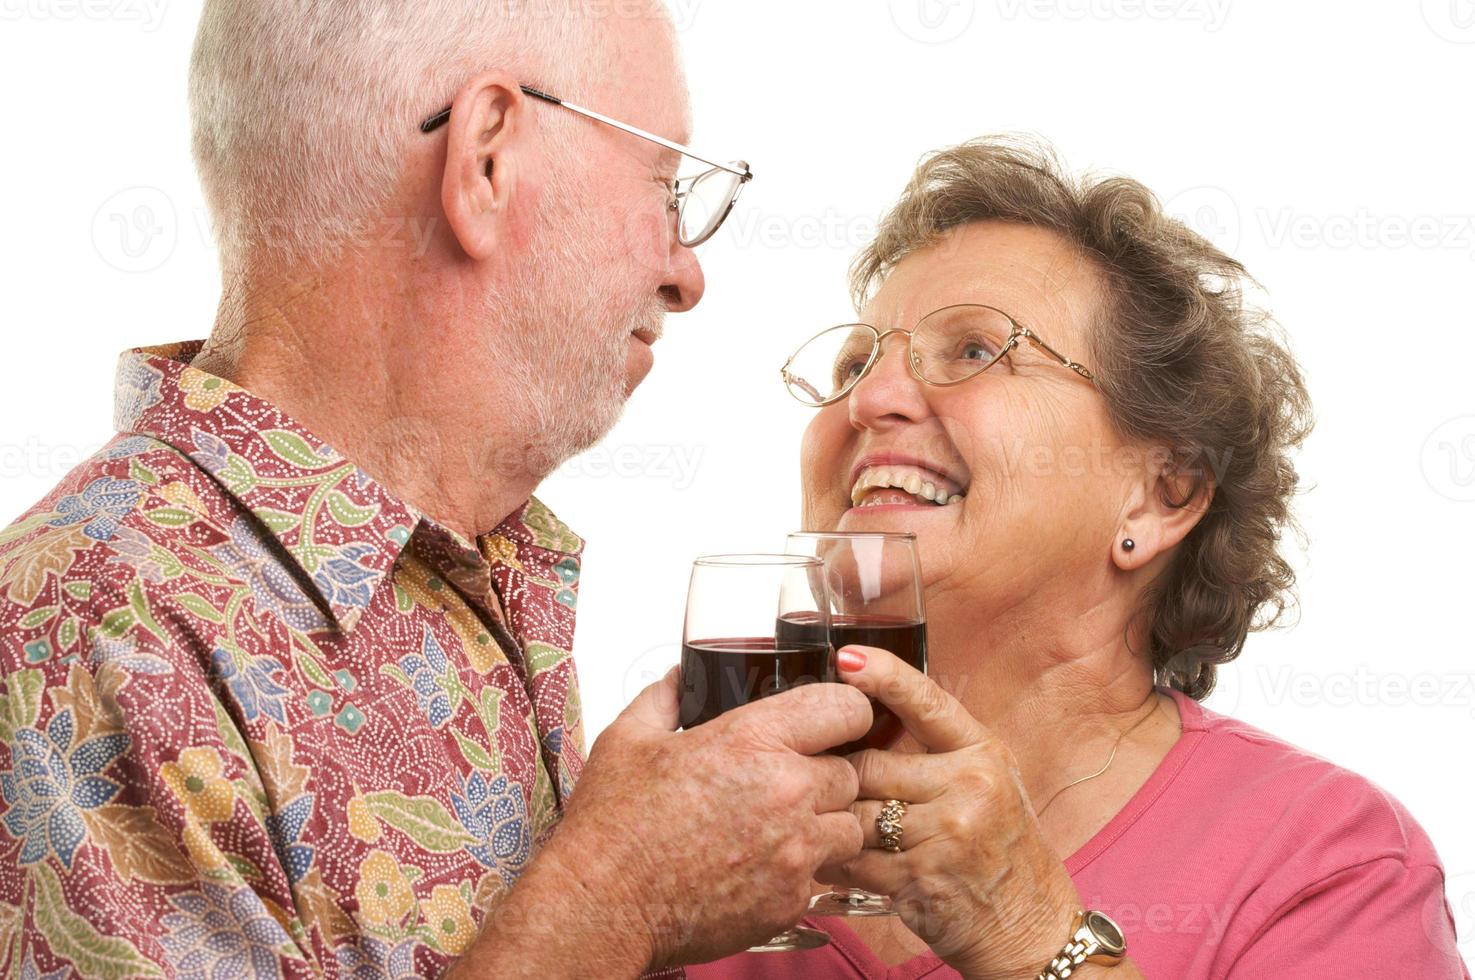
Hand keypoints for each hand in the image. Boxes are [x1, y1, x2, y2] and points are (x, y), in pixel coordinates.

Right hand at [551, 668, 872, 968]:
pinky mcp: (791, 900)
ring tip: (781, 828)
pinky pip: (821, 877)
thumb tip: (678, 677)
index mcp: (753, 740)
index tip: (831, 723)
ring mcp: (795, 851)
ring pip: (848, 827)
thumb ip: (664, 698)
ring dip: (825, 825)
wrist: (603, 906)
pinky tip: (760, 866)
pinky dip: (801, 871)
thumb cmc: (613, 824)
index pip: (845, 709)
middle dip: (826, 774)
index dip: (844, 713)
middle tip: (787, 783)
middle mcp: (787, 791)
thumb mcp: (628, 738)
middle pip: (850, 772)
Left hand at [821, 646, 1083, 979]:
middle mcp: (970, 785)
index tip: (847, 658)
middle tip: (829, 791)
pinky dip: (837, 861)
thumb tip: (866, 720)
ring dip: (836, 824)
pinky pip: (855, 859)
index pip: (927, 702)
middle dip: (844, 782)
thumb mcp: (987, 783)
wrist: (1032, 926)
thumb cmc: (1001, 850)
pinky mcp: (921, 877)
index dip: (884, 676)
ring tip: (831, 828)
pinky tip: (838, 862)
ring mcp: (947, 833)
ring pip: (856, 813)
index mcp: (982, 753)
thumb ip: (936, 753)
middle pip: (870, 765)